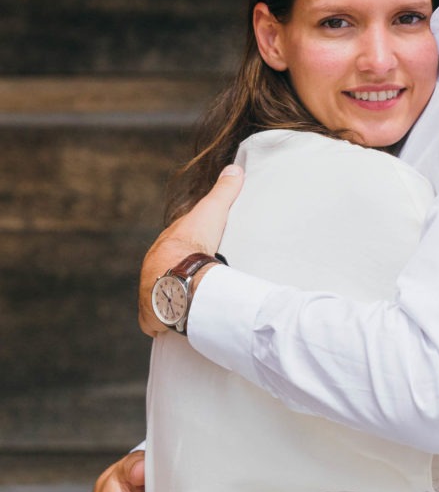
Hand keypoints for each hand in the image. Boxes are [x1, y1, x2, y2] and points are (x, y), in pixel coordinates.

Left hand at [139, 163, 243, 334]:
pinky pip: (156, 320)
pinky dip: (165, 322)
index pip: (174, 244)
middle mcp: (152, 269)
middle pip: (165, 271)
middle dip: (178, 274)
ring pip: (160, 296)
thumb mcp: (212, 210)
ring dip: (173, 298)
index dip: (186, 246)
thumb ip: (224, 190)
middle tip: (199, 279)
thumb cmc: (194, 244)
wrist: (181, 278)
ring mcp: (150, 294)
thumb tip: (235, 169)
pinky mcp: (153, 317)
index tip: (200, 250)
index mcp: (164, 246)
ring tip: (192, 302)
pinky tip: (178, 322)